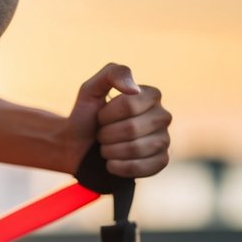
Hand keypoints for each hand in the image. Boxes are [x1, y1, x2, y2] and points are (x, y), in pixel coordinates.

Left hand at [63, 63, 170, 177]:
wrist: (77, 147)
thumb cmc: (86, 116)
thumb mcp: (91, 89)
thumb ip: (113, 74)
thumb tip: (135, 89)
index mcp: (151, 95)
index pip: (129, 104)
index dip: (106, 114)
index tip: (100, 116)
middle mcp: (162, 116)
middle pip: (132, 128)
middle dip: (106, 134)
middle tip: (101, 134)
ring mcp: (164, 140)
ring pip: (135, 149)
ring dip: (109, 151)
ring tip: (106, 147)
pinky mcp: (161, 162)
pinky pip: (140, 168)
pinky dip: (118, 167)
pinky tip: (111, 163)